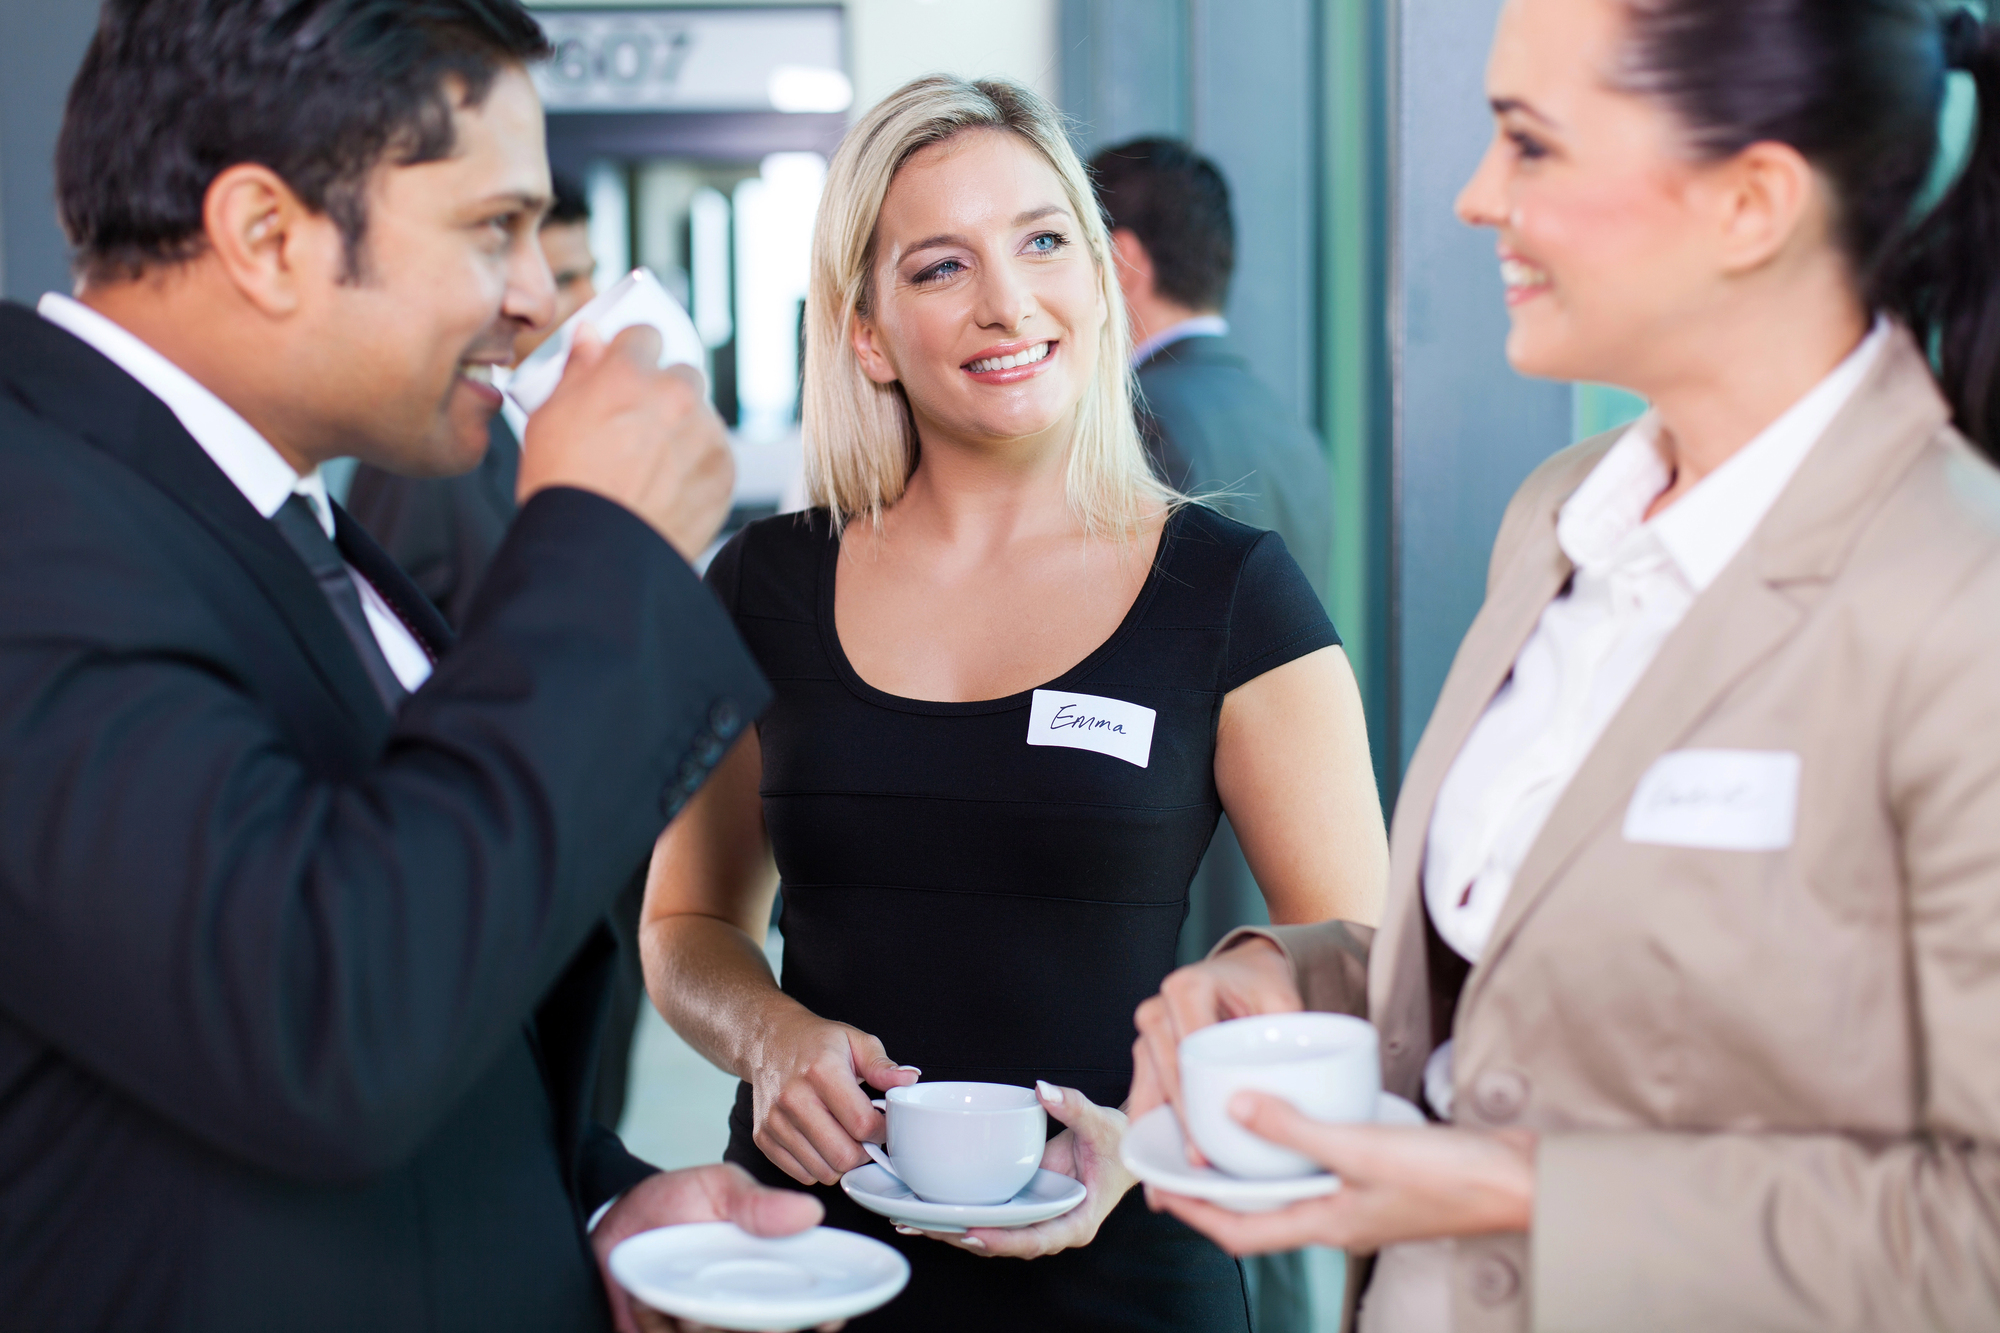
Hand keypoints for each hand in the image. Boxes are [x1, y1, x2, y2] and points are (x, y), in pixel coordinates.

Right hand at [517, 322, 733, 560]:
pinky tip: (667, 489)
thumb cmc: (563, 488)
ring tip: (649, 468)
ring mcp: (705, 434)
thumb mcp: (549, 417)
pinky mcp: (724, 472)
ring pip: (701, 416)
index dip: (633, 354)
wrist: (593, 551)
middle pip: (681, 374)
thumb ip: (577, 370)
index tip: (627, 371)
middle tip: (636, 428)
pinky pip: (715, 454)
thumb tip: (589, 337)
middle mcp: (675, 396)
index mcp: (629, 374)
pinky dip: (697, 467)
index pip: (645, 335)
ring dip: (683, 430)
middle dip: (663, 392)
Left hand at [591, 1162, 842, 1332]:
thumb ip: (755, 1201)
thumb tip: (809, 1212)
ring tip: (672, 1284)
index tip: (826, 1317)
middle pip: (768, 1328)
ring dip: (699, 1319)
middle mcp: (741, 1304)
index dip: (823, 1312)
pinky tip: (648, 1300)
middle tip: (728, 1299)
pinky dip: (659, 1323)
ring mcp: (707, 1326)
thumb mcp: (715, 1187)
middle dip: (756, 1321)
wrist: (606, 1227)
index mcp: (766, 1268)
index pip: (808, 1300)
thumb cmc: (670, 1205)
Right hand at [751, 1010, 920, 1185]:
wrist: (769, 1042)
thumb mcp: (855, 1041)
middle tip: (865, 1137)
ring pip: (823, 1171)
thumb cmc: (815, 1043)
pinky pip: (802, 1174)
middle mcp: (793, 1098)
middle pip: (843, 1156)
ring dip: (841, 1162)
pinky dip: (818, 1166)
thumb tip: (909, 1080)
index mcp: (821, 1072)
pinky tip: (823, 1144)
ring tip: (844, 1138)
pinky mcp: (763, 1137)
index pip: (862, 1124)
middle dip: (863, 1152)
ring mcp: (775, 1121)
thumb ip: (883, 1066)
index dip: (882, 1131)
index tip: (883, 1124)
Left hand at [899, 1081, 1135, 1259]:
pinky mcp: (1023, 1202)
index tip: (971, 1232)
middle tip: (923, 1226)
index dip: (1002, 1240)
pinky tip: (928, 1205)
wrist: (1123, 1143)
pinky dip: (962, 1211)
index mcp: (1076, 1222)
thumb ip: (1073, 1106)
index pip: (1036, 1240)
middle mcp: (1051, 1226)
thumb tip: (1044, 1090)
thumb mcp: (1101, 1122)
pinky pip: (990, 1213)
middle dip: (962, 1237)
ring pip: (991, 1232)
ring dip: (953, 1229)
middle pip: (1003, 1242)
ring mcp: (1035, 1217)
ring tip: (912, 1220)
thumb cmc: (1120, 1142)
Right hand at [1130, 938, 1301, 1161]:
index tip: (1210, 1129)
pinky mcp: (1148, 1054)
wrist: (1241, 971)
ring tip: (1176, 1168)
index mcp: (1187, 988)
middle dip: (1180, 1120)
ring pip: (1148, 1088)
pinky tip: (1162, 1158)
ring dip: (1161, 1129)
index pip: (1188, 1048)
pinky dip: (1155, 1126)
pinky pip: (1145, 1093)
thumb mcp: (1280, 997)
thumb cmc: (1258, 984)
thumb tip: (1290, 1081)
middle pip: (1166, 1073)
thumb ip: (1286, 1032)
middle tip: (1198, 1159)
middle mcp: (1159, 1009)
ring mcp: (1149, 1033)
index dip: (1196, 1093)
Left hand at [1145, 1091, 1534, 1255]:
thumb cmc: (1450, 1178)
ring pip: (1290, 1189)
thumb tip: (1235, 1111)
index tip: (1160, 1190)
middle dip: (1216, 1191)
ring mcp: (1360, 1201)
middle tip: (1181, 1158)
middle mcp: (1337, 1219)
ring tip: (1223, 1133)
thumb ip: (1298, 1129)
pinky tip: (1295, 1114)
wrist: (1519, 1180)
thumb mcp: (1362, 1148)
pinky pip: (1322, 1166)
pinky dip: (1296, 1145)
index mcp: (1327, 1225)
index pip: (1241, 1231)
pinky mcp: (1381, 1178)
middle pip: (1260, 1212)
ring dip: (1254, 1167)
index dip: (1196, 1214)